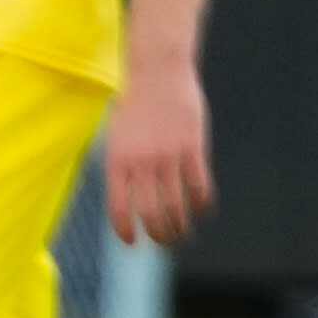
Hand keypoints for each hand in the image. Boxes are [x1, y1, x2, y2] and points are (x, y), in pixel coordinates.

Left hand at [104, 58, 212, 244]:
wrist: (157, 74)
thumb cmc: (134, 107)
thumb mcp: (116, 137)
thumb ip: (122, 168)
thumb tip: (129, 200)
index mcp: (116, 161)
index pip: (118, 208)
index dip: (126, 231)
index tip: (133, 243)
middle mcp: (141, 163)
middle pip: (151, 214)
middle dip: (158, 235)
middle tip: (164, 241)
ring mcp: (168, 157)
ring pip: (177, 206)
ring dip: (180, 226)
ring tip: (182, 233)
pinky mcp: (193, 149)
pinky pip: (200, 187)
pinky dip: (201, 204)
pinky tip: (201, 209)